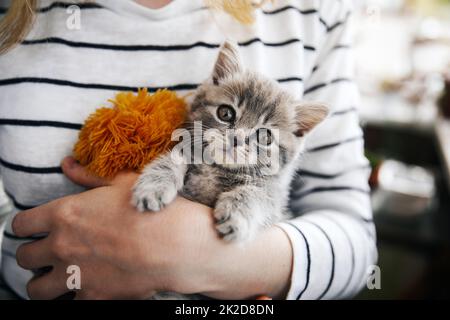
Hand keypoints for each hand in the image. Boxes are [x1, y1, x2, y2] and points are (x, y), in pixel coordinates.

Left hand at [13, 157, 292, 298]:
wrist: (174, 244)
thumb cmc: (150, 208)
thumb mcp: (122, 183)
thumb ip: (88, 177)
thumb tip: (68, 165)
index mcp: (64, 214)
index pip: (21, 224)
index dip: (24, 227)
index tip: (32, 229)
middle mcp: (61, 246)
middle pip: (24, 258)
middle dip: (33, 255)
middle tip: (47, 253)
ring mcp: (73, 275)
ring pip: (35, 288)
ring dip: (43, 282)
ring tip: (57, 277)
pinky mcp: (91, 297)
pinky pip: (69, 303)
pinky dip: (74, 296)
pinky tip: (87, 286)